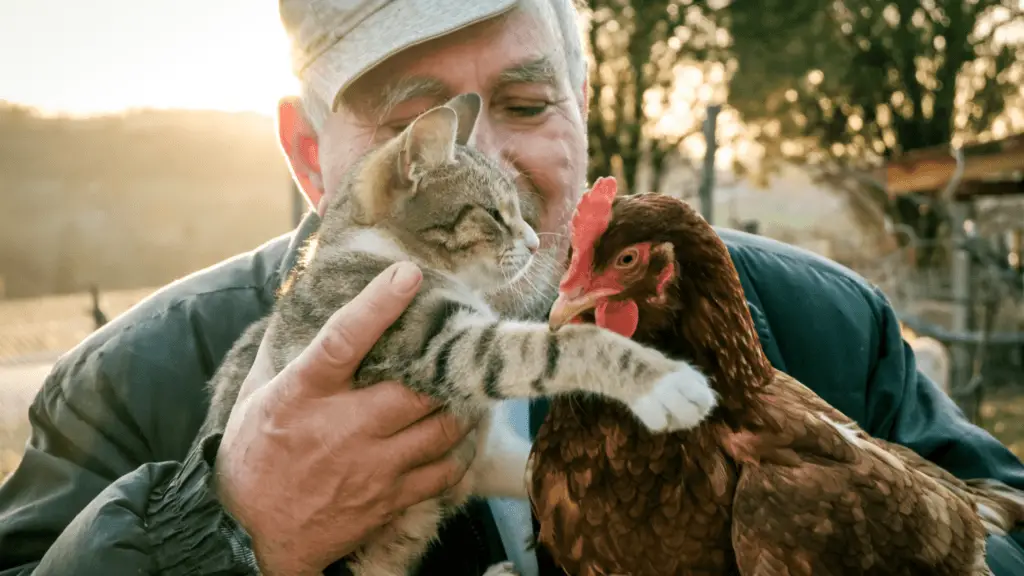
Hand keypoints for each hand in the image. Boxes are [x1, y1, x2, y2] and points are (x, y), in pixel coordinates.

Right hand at [214, 261, 477, 574]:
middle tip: (455, 352)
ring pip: (442, 428)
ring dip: (459, 407)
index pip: (344, 339)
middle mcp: (342, 427)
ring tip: (462, 392)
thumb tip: (304, 303)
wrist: (252, 536)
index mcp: (304, 394)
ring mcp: (371, 466)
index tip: (408, 275)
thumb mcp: (257, 397)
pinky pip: (444, 472)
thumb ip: (286, 354)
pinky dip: (457, 452)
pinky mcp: (389, 499)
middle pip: (416, 388)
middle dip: (442, 369)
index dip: (379, 304)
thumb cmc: (254, 457)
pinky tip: (455, 439)